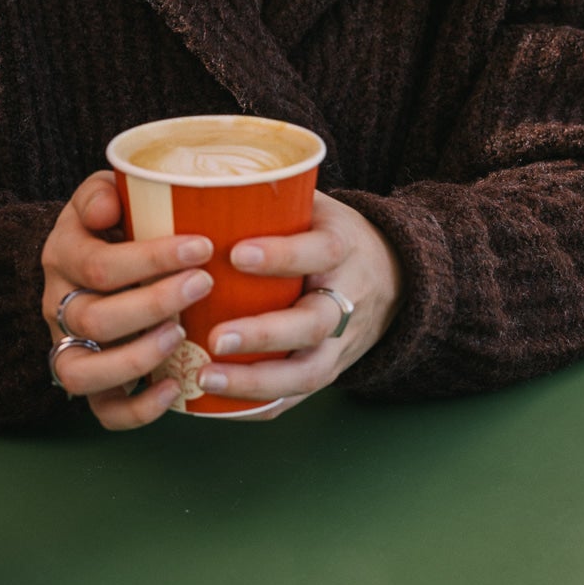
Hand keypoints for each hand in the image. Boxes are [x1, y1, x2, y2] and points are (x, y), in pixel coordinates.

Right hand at [41, 171, 215, 430]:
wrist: (85, 259)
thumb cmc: (111, 224)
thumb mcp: (101, 195)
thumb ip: (101, 192)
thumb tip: (109, 204)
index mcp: (63, 256)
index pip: (100, 265)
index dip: (153, 259)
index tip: (202, 246)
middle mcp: (58, 306)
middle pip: (96, 319)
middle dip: (155, 303)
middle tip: (203, 283)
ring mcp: (69, 348)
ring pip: (84, 372)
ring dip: (138, 357)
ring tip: (182, 334)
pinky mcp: (90, 381)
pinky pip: (103, 411)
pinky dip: (139, 411)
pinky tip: (174, 388)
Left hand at [192, 190, 399, 415]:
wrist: (395, 277)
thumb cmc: (331, 234)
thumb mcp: (316, 205)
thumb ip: (268, 197)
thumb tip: (188, 178)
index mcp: (343, 248)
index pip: (319, 252)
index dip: (282, 255)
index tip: (237, 253)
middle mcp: (348, 298)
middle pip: (313, 323)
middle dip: (264, 334)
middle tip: (216, 338)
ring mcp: (343, 341)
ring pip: (308, 371)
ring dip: (256, 381)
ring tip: (206, 378)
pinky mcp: (333, 369)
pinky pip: (300, 396)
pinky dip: (262, 404)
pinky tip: (219, 406)